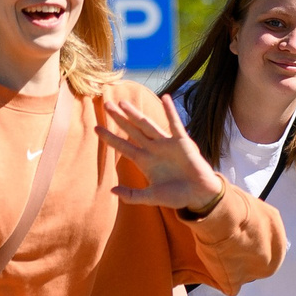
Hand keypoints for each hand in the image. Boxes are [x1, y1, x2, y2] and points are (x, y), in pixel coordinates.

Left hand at [97, 96, 225, 213]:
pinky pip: (175, 124)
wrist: (199, 194)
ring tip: (123, 102)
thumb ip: (132, 195)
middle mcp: (153, 149)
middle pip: (131, 130)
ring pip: (148, 125)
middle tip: (106, 104)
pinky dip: (171, 111)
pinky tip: (166, 97)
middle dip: (118, 118)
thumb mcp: (151, 197)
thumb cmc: (176, 196)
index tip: (96, 128)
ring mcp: (167, 144)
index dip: (109, 137)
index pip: (123, 146)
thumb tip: (111, 190)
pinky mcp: (182, 142)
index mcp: (144, 161)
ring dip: (136, 114)